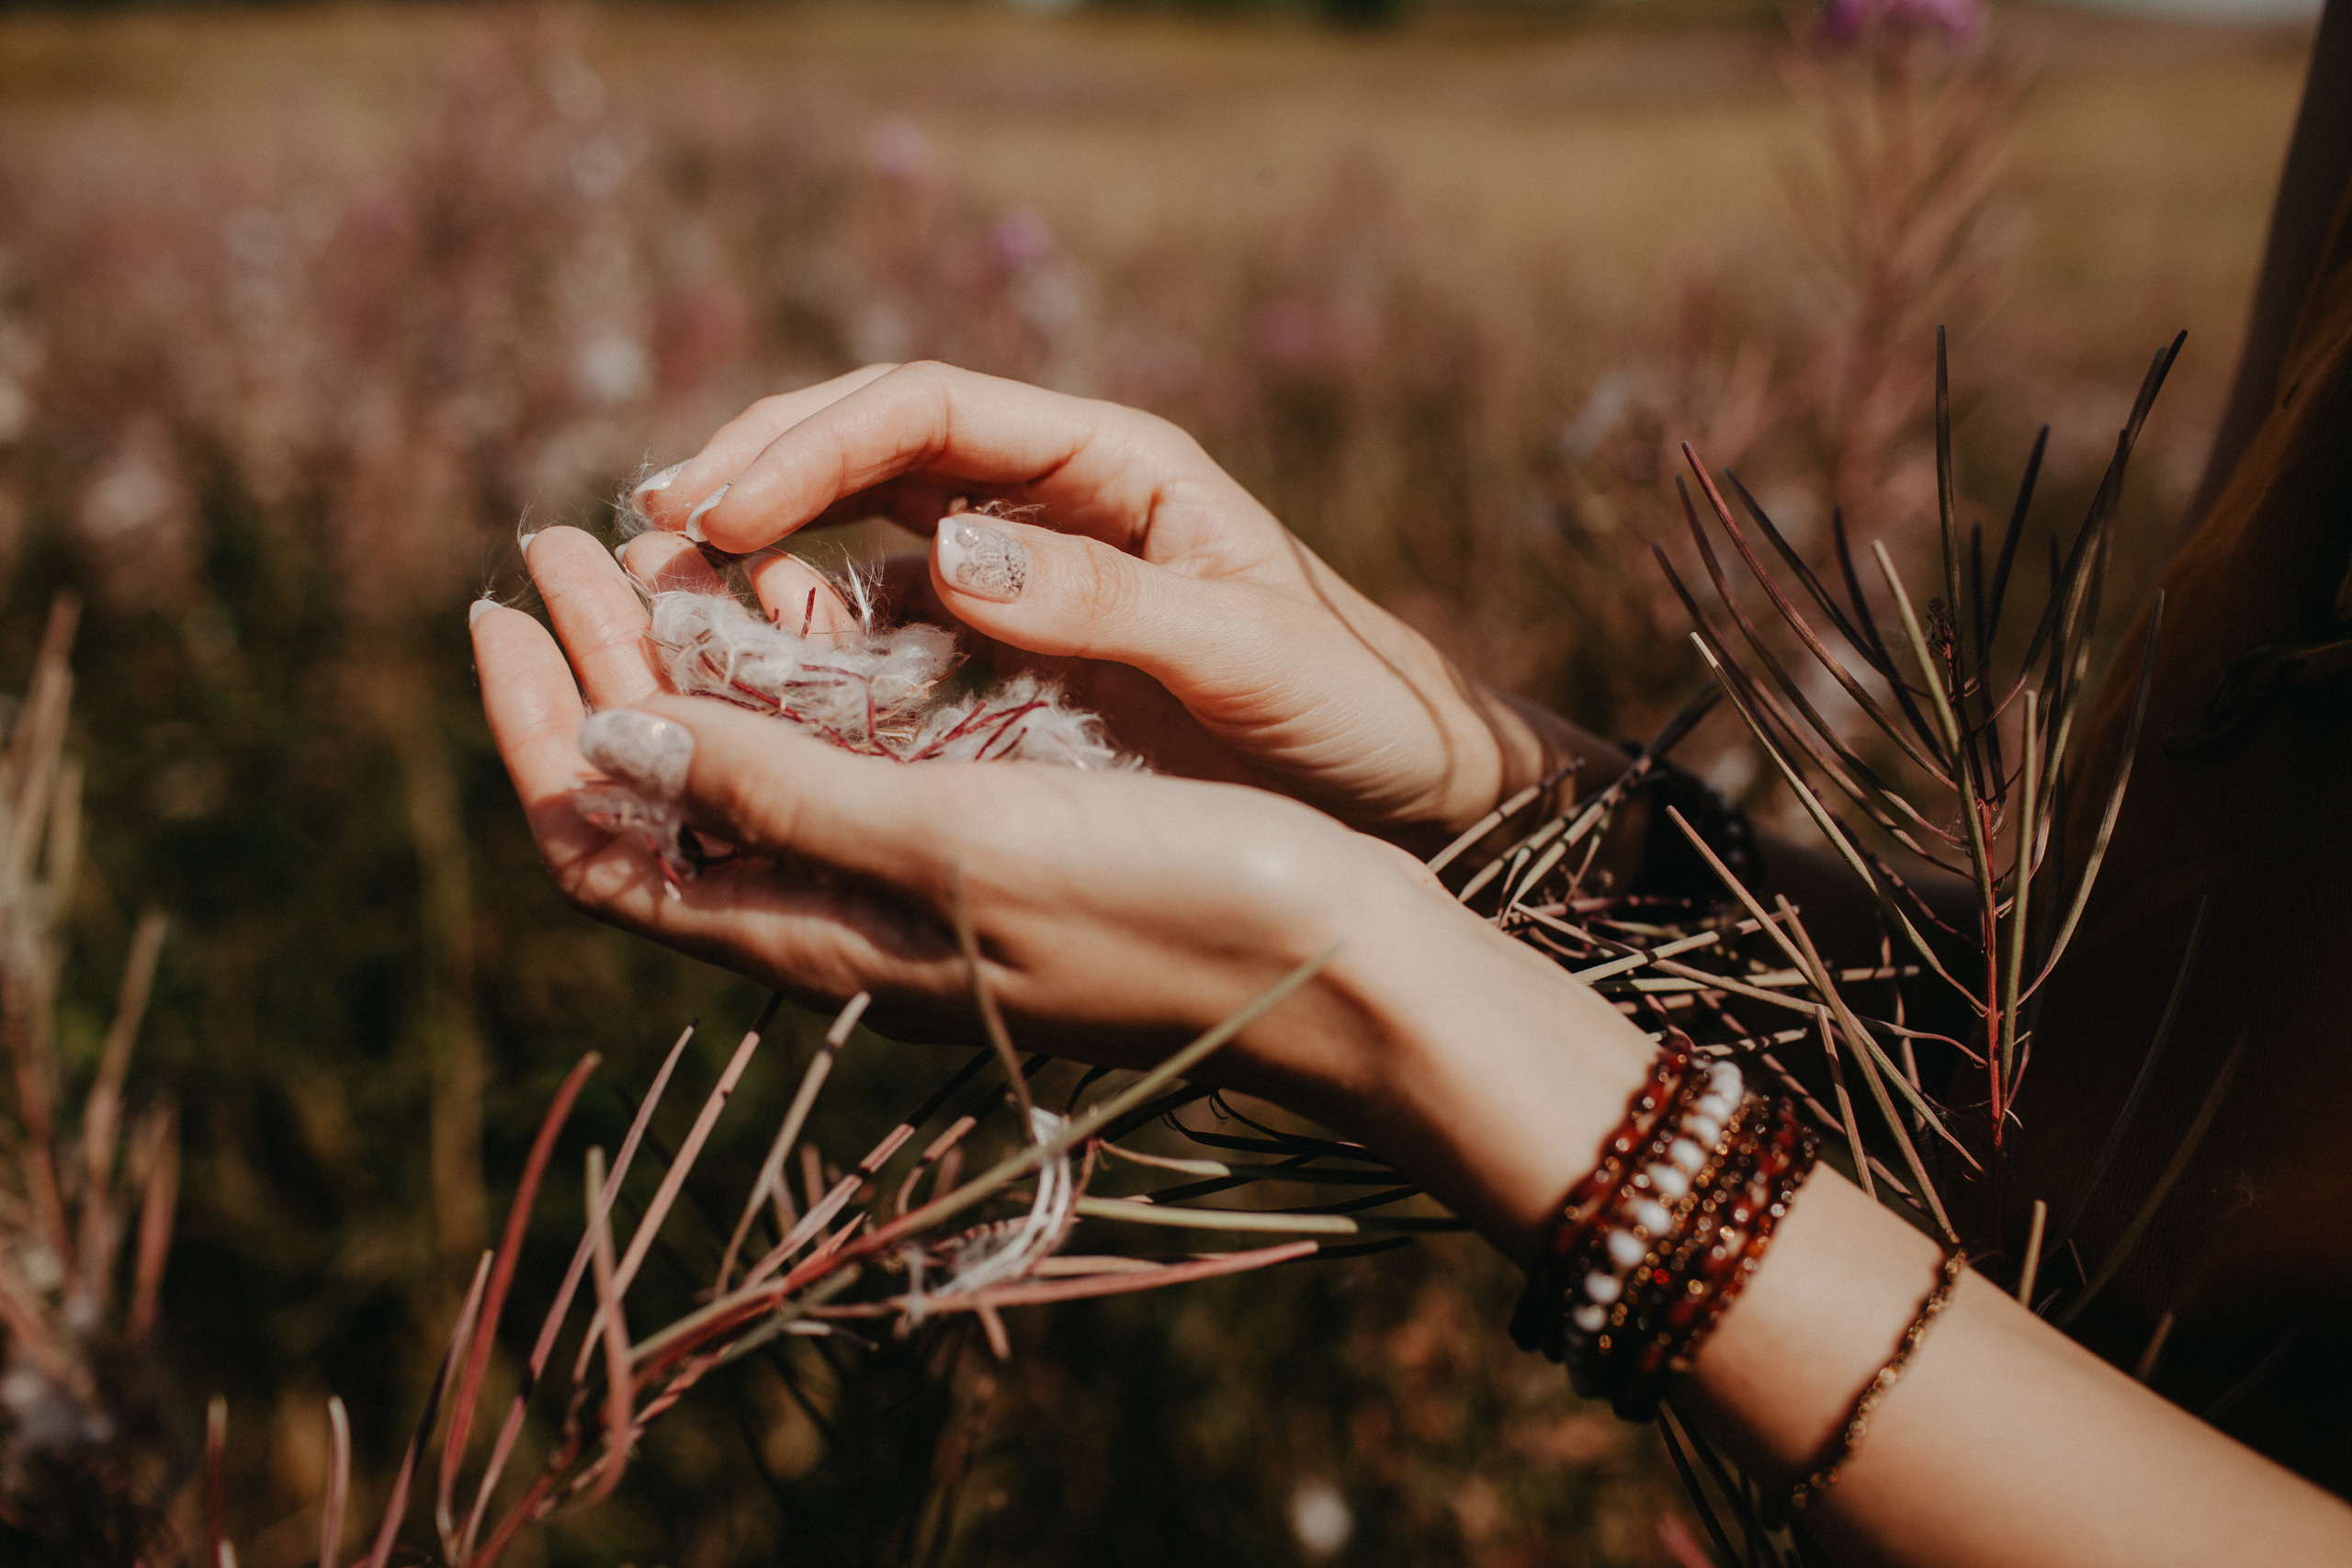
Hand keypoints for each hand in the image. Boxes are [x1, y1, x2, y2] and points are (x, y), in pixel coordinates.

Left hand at [476, 529, 1422, 1087]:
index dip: (535, 729)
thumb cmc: (1172, 902)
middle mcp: (850, 915)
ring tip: (666, 542)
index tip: (500, 602)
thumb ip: (789, 798)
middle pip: (668, 793)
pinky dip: (807, 668)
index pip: (609, 846)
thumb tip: (613, 735)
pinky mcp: (991, 838)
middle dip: (599, 662)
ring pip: (757, 764)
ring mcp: (920, 878)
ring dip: (693, 656)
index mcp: (822, 936)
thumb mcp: (964, 845)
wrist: (1345, 960)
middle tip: (559, 535)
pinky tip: (819, 587)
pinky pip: (852, 751)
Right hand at [625, 361, 1590, 850]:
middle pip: (868, 445)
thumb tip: (940, 555)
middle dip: (753, 475)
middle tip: (646, 533)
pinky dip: (815, 634)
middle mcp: (1052, 497)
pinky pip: (891, 619)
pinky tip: (754, 672)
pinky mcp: (1014, 647)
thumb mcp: (1246, 654)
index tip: (714, 508)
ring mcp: (1026, 568)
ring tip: (665, 597)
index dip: (806, 446)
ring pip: (861, 525)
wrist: (1412, 783)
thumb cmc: (1351, 706)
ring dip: (763, 551)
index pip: (923, 411)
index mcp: (1110, 463)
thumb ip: (1106, 604)